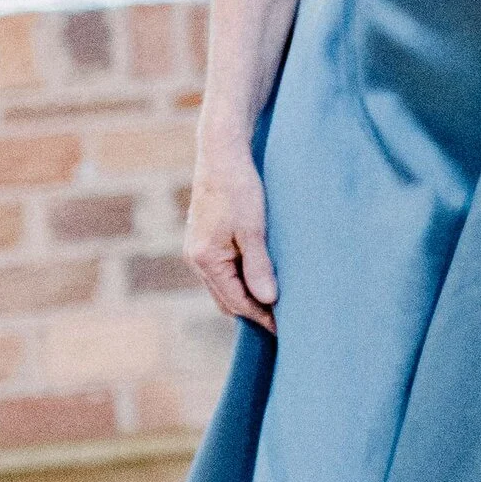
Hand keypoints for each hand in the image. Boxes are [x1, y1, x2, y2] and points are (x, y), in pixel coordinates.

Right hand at [187, 137, 276, 332]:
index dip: (261, 317)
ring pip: (224, 285)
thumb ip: (259, 266)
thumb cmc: (239, 187)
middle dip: (253, 311)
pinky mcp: (205, 238)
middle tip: (283, 320)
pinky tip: (261, 277)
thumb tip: (268, 300)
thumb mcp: (254, 228)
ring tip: (276, 303)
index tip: (285, 327)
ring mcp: (197, 248)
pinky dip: (241, 279)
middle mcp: (195, 258)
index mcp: (205, 259)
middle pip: (226, 299)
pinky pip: (223, 270)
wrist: (223, 153)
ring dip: (247, 295)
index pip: (236, 302)